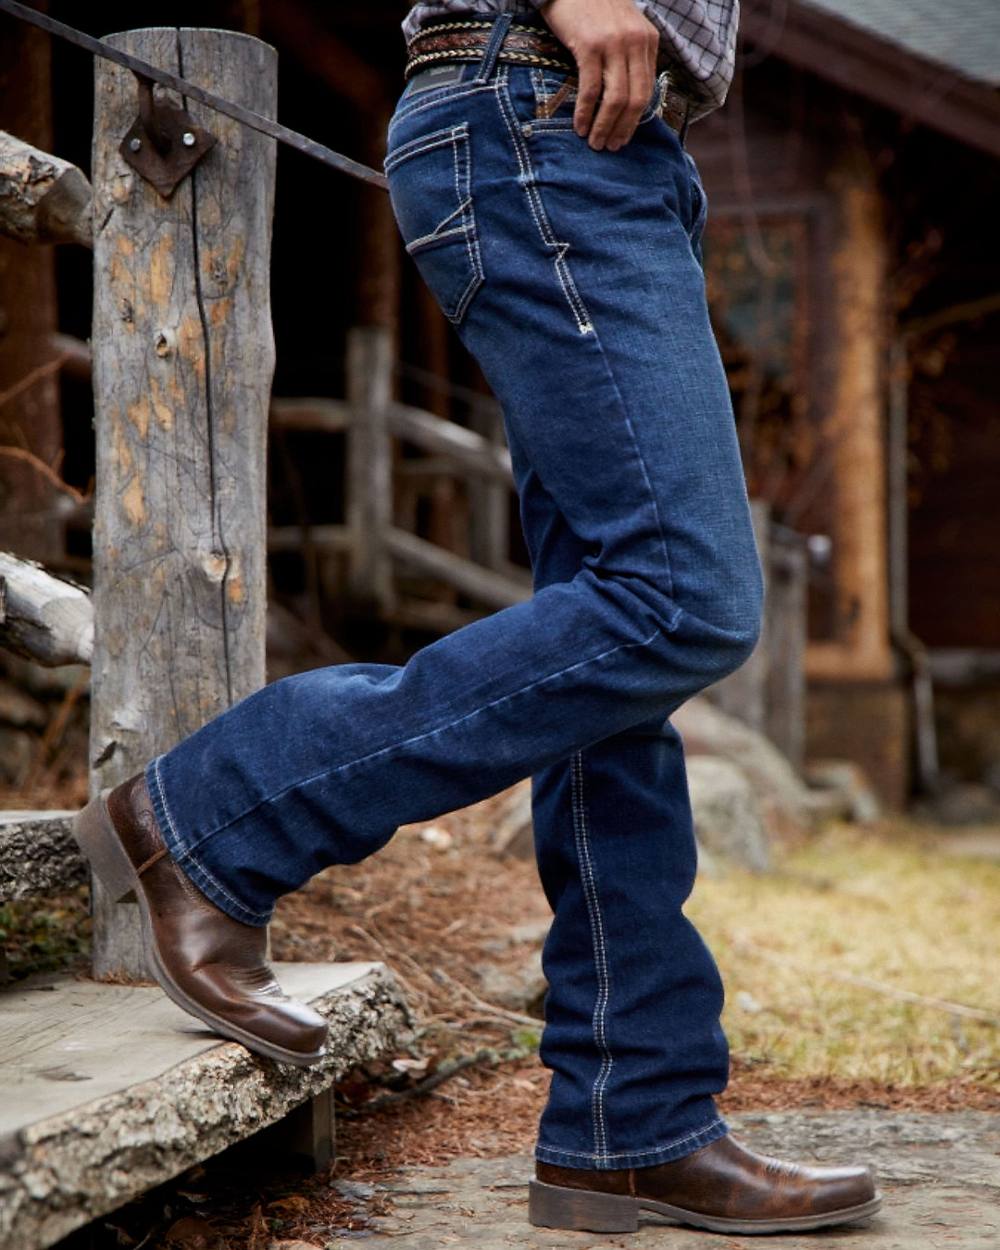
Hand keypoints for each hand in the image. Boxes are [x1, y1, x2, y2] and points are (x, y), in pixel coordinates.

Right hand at [540, 0, 658, 150]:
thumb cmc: (593, 7)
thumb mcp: (623, 27)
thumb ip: (630, 55)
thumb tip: (627, 97)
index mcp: (647, 40)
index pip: (647, 90)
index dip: (636, 120)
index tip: (623, 137)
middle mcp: (635, 43)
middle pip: (636, 100)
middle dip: (623, 129)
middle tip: (610, 147)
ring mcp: (613, 44)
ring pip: (616, 99)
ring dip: (604, 127)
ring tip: (595, 143)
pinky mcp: (590, 46)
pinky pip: (591, 89)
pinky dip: (586, 113)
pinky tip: (580, 127)